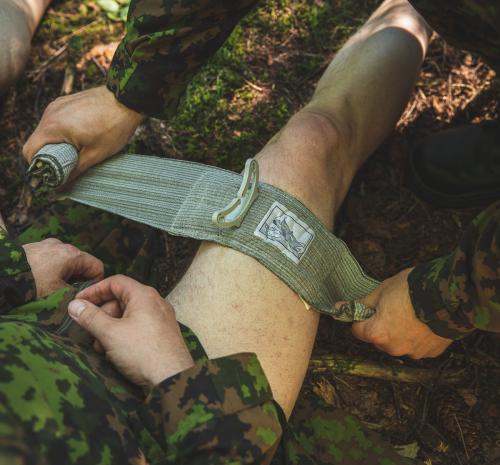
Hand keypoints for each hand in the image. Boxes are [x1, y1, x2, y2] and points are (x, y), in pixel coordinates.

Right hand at [23, 86, 143, 177]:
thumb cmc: (114, 126)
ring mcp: (57, 105)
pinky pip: (56, 121)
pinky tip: (80, 138)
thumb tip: (63, 185)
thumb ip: (76, 170)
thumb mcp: (96, 154)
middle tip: (66, 167)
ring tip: (76, 152)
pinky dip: (62, 132)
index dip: (37, 166)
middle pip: (37, 141)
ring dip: (56, 144)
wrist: (127, 99)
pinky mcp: (65, 102)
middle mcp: (49, 113)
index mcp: (53, 126)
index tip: (50, 175)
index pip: (29, 150)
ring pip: (47, 131)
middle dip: (49, 156)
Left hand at [23, 238, 103, 297]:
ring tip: (48, 290)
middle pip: (80, 264)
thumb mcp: (58, 295)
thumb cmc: (31, 284)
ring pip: (64, 263)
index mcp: (73, 254)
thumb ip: (75, 295)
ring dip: (61, 276)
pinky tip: (37, 282)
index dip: (94, 283)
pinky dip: (48, 271)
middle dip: (76, 280)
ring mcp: (45, 245)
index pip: (97, 267)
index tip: (84, 295)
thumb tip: (80, 298)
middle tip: (66, 296)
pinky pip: (48, 260)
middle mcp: (61, 245)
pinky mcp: (31, 248)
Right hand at [68, 275, 193, 386]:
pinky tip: (115, 352)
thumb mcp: (110, 333)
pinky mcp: (163, 333)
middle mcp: (155, 302)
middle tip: (90, 331)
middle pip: (121, 299)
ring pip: (128, 315)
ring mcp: (161, 318)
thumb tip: (74, 305)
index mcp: (144, 295)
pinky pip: (138, 327)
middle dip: (102, 315)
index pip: (115, 282)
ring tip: (102, 347)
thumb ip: (90, 317)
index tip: (78, 302)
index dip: (94, 290)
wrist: (172, 378)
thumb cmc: (143, 352)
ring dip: (110, 328)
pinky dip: (123, 335)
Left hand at [344, 268, 451, 358]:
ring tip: (411, 313)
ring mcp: (413, 353)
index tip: (371, 308)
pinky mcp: (430, 353)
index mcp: (376, 334)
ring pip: (398, 343)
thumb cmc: (411, 290)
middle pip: (378, 338)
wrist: (448, 296)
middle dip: (381, 325)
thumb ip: (360, 303)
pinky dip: (418, 336)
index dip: (362, 317)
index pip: (357, 330)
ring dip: (400, 332)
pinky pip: (417, 346)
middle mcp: (393, 348)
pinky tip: (424, 321)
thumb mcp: (381, 291)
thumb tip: (339, 307)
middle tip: (394, 307)